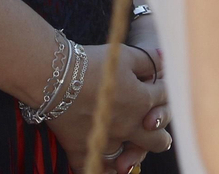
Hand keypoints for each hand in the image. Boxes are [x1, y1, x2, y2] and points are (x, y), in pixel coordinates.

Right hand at [47, 43, 171, 173]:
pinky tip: (107, 167)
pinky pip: (96, 170)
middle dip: (159, 133)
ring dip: (134, 155)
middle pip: (159, 141)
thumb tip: (166, 59)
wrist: (53, 75)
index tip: (158, 83)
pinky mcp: (83, 149)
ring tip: (130, 151)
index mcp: (142, 101)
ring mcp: (106, 141)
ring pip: (130, 160)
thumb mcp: (122, 55)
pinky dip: (103, 170)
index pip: (164, 98)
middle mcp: (129, 126)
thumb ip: (148, 60)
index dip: (164, 89)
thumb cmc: (89, 62)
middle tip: (151, 125)